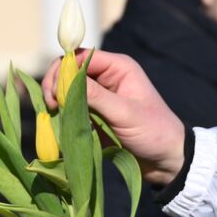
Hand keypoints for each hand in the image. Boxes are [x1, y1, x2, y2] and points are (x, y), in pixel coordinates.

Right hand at [42, 49, 185, 185]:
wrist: (167, 159)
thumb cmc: (154, 132)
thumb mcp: (125, 113)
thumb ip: (96, 96)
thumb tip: (64, 82)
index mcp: (118, 67)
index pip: (81, 57)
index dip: (64, 70)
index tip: (54, 93)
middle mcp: (107, 76)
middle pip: (70, 71)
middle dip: (56, 85)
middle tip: (49, 106)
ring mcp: (100, 96)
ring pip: (68, 90)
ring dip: (57, 100)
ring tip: (52, 115)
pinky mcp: (95, 114)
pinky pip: (72, 108)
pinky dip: (63, 114)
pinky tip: (58, 124)